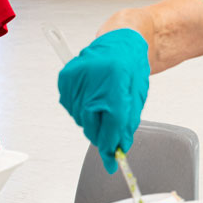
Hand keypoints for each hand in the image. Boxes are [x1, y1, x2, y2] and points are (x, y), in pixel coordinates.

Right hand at [58, 29, 149, 173]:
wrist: (119, 41)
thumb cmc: (131, 66)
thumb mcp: (136, 96)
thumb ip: (126, 123)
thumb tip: (118, 148)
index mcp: (117, 80)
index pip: (111, 123)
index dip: (111, 145)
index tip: (112, 161)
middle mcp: (94, 77)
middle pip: (92, 124)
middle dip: (102, 136)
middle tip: (110, 138)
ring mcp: (77, 76)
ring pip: (80, 118)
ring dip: (92, 122)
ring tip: (103, 106)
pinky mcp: (66, 77)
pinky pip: (70, 107)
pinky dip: (81, 110)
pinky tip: (92, 99)